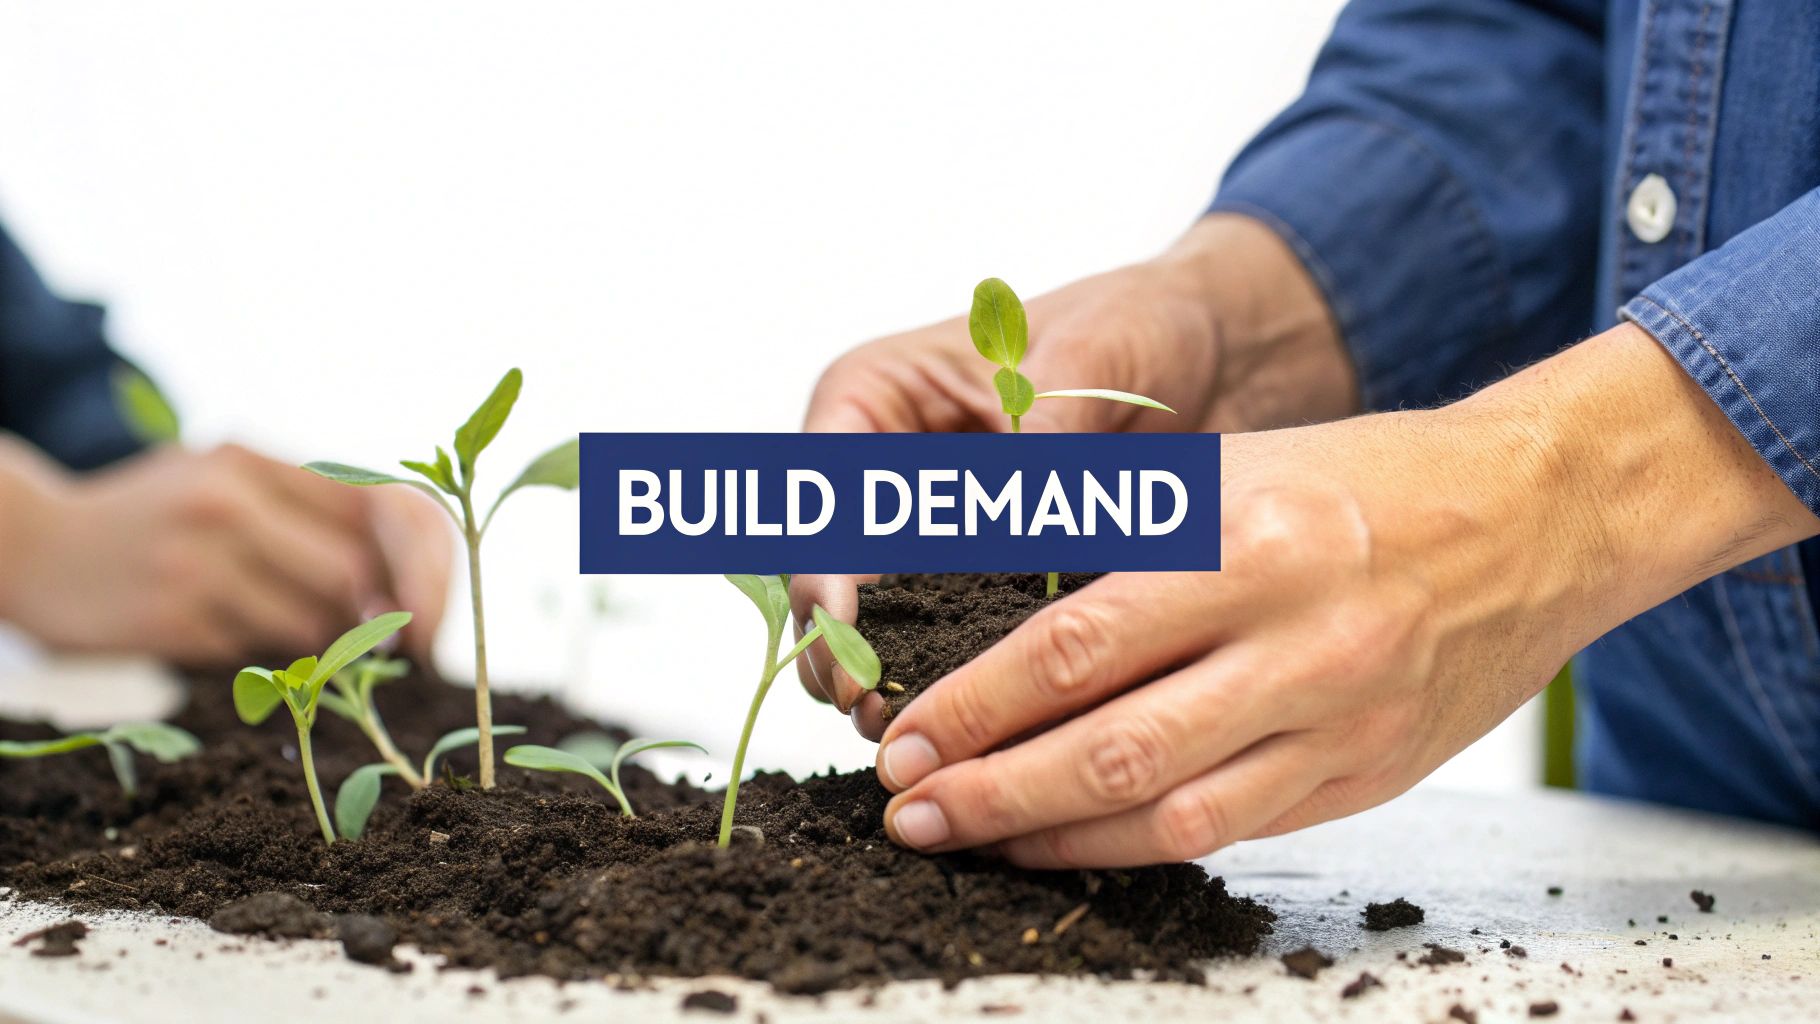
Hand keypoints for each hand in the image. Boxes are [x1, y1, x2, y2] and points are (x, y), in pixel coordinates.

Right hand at [0, 441, 451, 664]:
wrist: (29, 545)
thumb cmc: (156, 521)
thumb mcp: (229, 487)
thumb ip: (312, 521)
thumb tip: (404, 599)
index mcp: (256, 460)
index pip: (387, 504)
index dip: (429, 566)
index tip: (433, 616)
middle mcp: (230, 499)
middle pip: (355, 572)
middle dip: (390, 621)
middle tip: (400, 652)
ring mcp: (197, 557)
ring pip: (313, 623)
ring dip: (323, 646)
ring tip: (289, 633)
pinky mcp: (171, 613)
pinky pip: (257, 654)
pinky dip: (261, 658)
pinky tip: (225, 635)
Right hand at [795, 214, 1355, 728]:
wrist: (1210, 357)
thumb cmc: (1132, 325)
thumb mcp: (1083, 360)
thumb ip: (1043, 434)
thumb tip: (1025, 509)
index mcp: (875, 400)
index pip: (822, 489)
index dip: (823, 558)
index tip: (842, 619)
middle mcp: (887, 474)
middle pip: (834, 571)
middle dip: (846, 642)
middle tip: (867, 703)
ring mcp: (932, 536)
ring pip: (882, 621)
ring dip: (893, 675)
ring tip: (909, 731)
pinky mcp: (983, 582)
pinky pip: (955, 639)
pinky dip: (959, 681)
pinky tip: (977, 728)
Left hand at [864, 325, 1818, 866]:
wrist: (1541, 518)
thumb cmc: (1372, 481)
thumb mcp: (1236, 467)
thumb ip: (1120, 535)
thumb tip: (987, 606)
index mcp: (1249, 545)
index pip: (1077, 646)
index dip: (977, 705)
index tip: (906, 736)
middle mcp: (1298, 643)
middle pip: (1112, 748)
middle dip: (992, 791)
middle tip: (910, 810)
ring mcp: (1342, 720)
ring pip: (1170, 814)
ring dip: (1055, 839)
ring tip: (973, 841)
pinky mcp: (1370, 775)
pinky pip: (1234, 832)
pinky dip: (1140, 848)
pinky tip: (1075, 844)